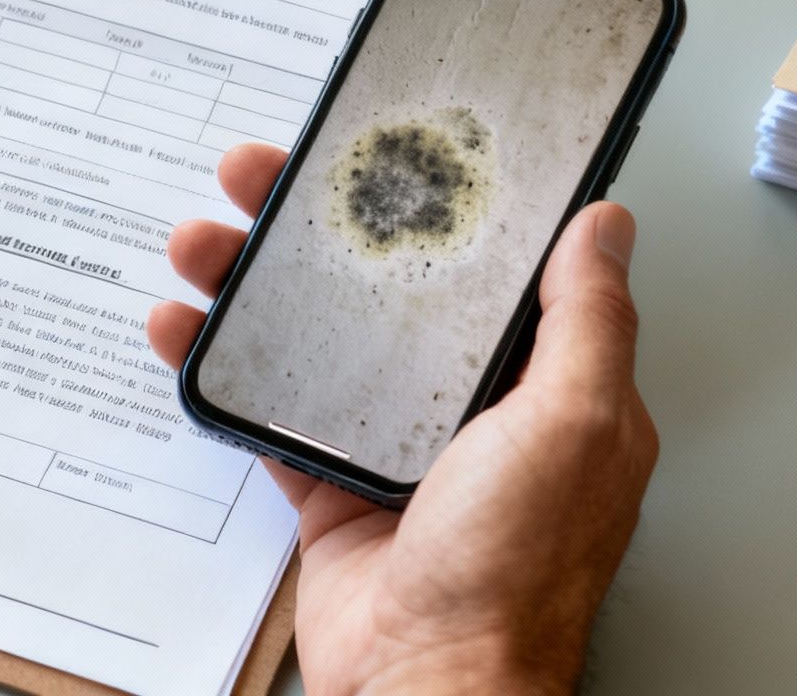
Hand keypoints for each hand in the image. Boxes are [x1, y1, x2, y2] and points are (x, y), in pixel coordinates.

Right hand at [147, 145, 657, 695]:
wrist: (428, 685)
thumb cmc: (512, 572)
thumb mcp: (574, 425)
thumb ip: (589, 321)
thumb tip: (608, 227)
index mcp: (542, 385)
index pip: (489, 267)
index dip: (433, 204)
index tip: (385, 154)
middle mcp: (469, 408)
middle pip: (385, 287)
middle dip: (318, 227)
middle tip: (265, 177)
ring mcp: (394, 444)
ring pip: (315, 335)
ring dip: (252, 283)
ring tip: (207, 241)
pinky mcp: (331, 485)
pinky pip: (266, 412)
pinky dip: (220, 370)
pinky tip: (188, 328)